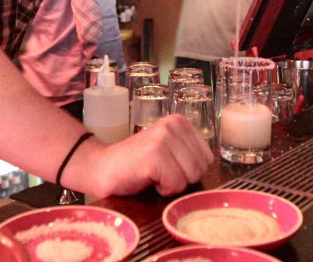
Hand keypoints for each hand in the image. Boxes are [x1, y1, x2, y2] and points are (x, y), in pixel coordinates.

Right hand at [92, 115, 213, 197]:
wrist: (101, 167)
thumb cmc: (137, 164)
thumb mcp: (169, 150)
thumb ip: (188, 152)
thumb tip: (210, 165)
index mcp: (179, 122)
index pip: (207, 158)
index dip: (188, 170)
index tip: (167, 166)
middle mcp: (173, 125)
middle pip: (201, 168)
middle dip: (181, 178)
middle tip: (158, 171)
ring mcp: (163, 139)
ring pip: (190, 177)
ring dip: (171, 184)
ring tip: (152, 174)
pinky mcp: (154, 156)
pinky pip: (175, 185)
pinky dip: (162, 190)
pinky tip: (146, 179)